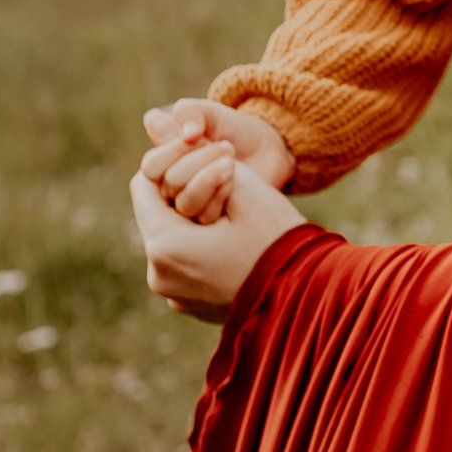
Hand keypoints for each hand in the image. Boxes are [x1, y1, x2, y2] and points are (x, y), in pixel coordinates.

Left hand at [130, 158, 304, 322]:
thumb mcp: (247, 189)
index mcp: (165, 246)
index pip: (142, 186)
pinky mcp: (191, 306)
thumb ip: (208, 161)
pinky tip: (232, 243)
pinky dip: (200, 249)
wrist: (309, 297)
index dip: (168, 163)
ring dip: (192, 222)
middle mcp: (160, 276)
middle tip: (220, 183)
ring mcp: (175, 296)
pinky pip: (184, 267)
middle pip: (156, 215)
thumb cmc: (279, 240)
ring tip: (229, 215)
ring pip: (171, 241)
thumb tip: (187, 145)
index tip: (198, 157)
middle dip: (182, 193)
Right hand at [141, 98, 293, 225]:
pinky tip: (235, 179)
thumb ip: (187, 114)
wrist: (268, 150)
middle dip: (198, 161)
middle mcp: (173, 189)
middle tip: (226, 146)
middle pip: (170, 183)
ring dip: (210, 179)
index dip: (171, 150)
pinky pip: (208, 216)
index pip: (151, 166)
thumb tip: (159, 123)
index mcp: (164, 163)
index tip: (196, 134)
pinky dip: (221, 195)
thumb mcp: (212, 114)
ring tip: (231, 162)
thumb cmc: (234, 129)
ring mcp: (193, 207)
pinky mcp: (214, 222)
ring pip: (187, 203)